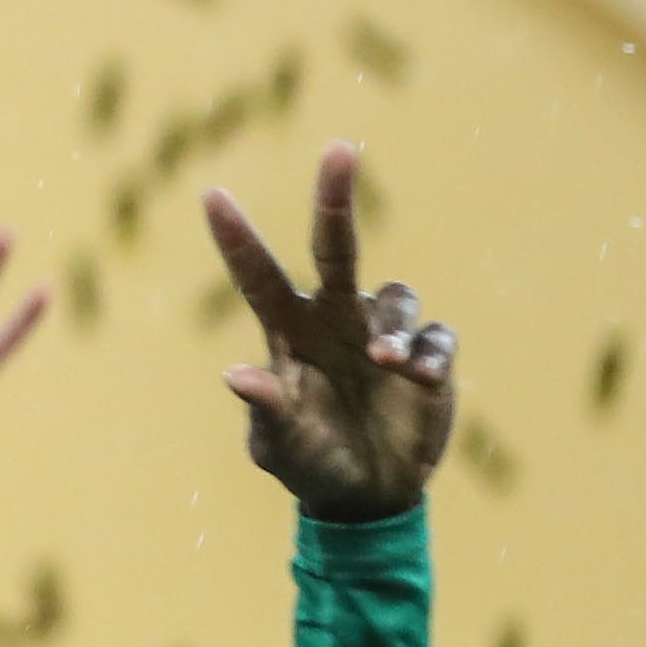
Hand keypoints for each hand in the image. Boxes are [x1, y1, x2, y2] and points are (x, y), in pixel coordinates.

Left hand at [204, 144, 456, 520]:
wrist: (368, 497)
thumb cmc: (311, 463)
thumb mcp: (281, 445)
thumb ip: (266, 410)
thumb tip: (235, 375)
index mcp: (289, 334)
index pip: (258, 277)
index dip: (236, 238)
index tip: (210, 195)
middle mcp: (336, 319)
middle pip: (336, 246)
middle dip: (335, 198)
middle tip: (339, 150)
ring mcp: (382, 334)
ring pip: (396, 297)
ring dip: (393, 326)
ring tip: (387, 365)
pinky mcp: (429, 358)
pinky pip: (435, 337)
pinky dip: (429, 354)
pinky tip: (421, 382)